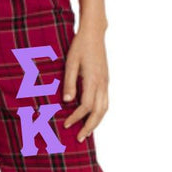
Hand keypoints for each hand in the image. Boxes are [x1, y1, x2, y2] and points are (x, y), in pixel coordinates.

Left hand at [62, 21, 108, 142]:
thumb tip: (67, 101)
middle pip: (99, 112)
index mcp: (93, 80)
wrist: (94, 33)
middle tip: (79, 138)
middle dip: (89, 127)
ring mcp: (105, 82)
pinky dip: (100, 113)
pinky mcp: (105, 81)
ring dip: (96, 122)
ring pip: (105, 108)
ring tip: (86, 132)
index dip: (76, 117)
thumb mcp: (70, 63)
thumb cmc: (80, 46)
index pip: (86, 106)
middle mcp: (102, 83)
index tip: (66, 124)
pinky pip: (105, 102)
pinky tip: (92, 117)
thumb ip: (69, 82)